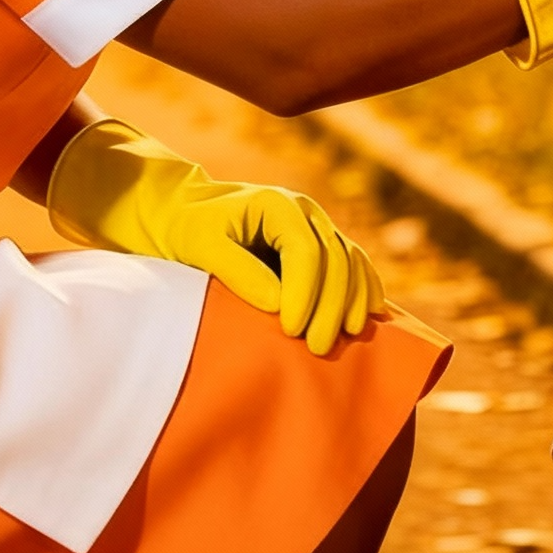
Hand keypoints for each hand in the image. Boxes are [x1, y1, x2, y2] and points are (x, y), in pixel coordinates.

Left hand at [47, 119, 388, 357]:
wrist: (186, 214)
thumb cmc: (190, 230)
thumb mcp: (202, 247)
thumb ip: (238, 271)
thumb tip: (278, 304)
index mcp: (277, 204)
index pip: (305, 249)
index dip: (305, 292)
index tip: (290, 330)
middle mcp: (306, 212)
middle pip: (335, 258)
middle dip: (330, 305)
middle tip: (316, 348)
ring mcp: (318, 227)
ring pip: (351, 260)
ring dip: (351, 301)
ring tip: (342, 339)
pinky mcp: (322, 246)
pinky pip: (354, 264)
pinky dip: (363, 289)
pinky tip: (365, 316)